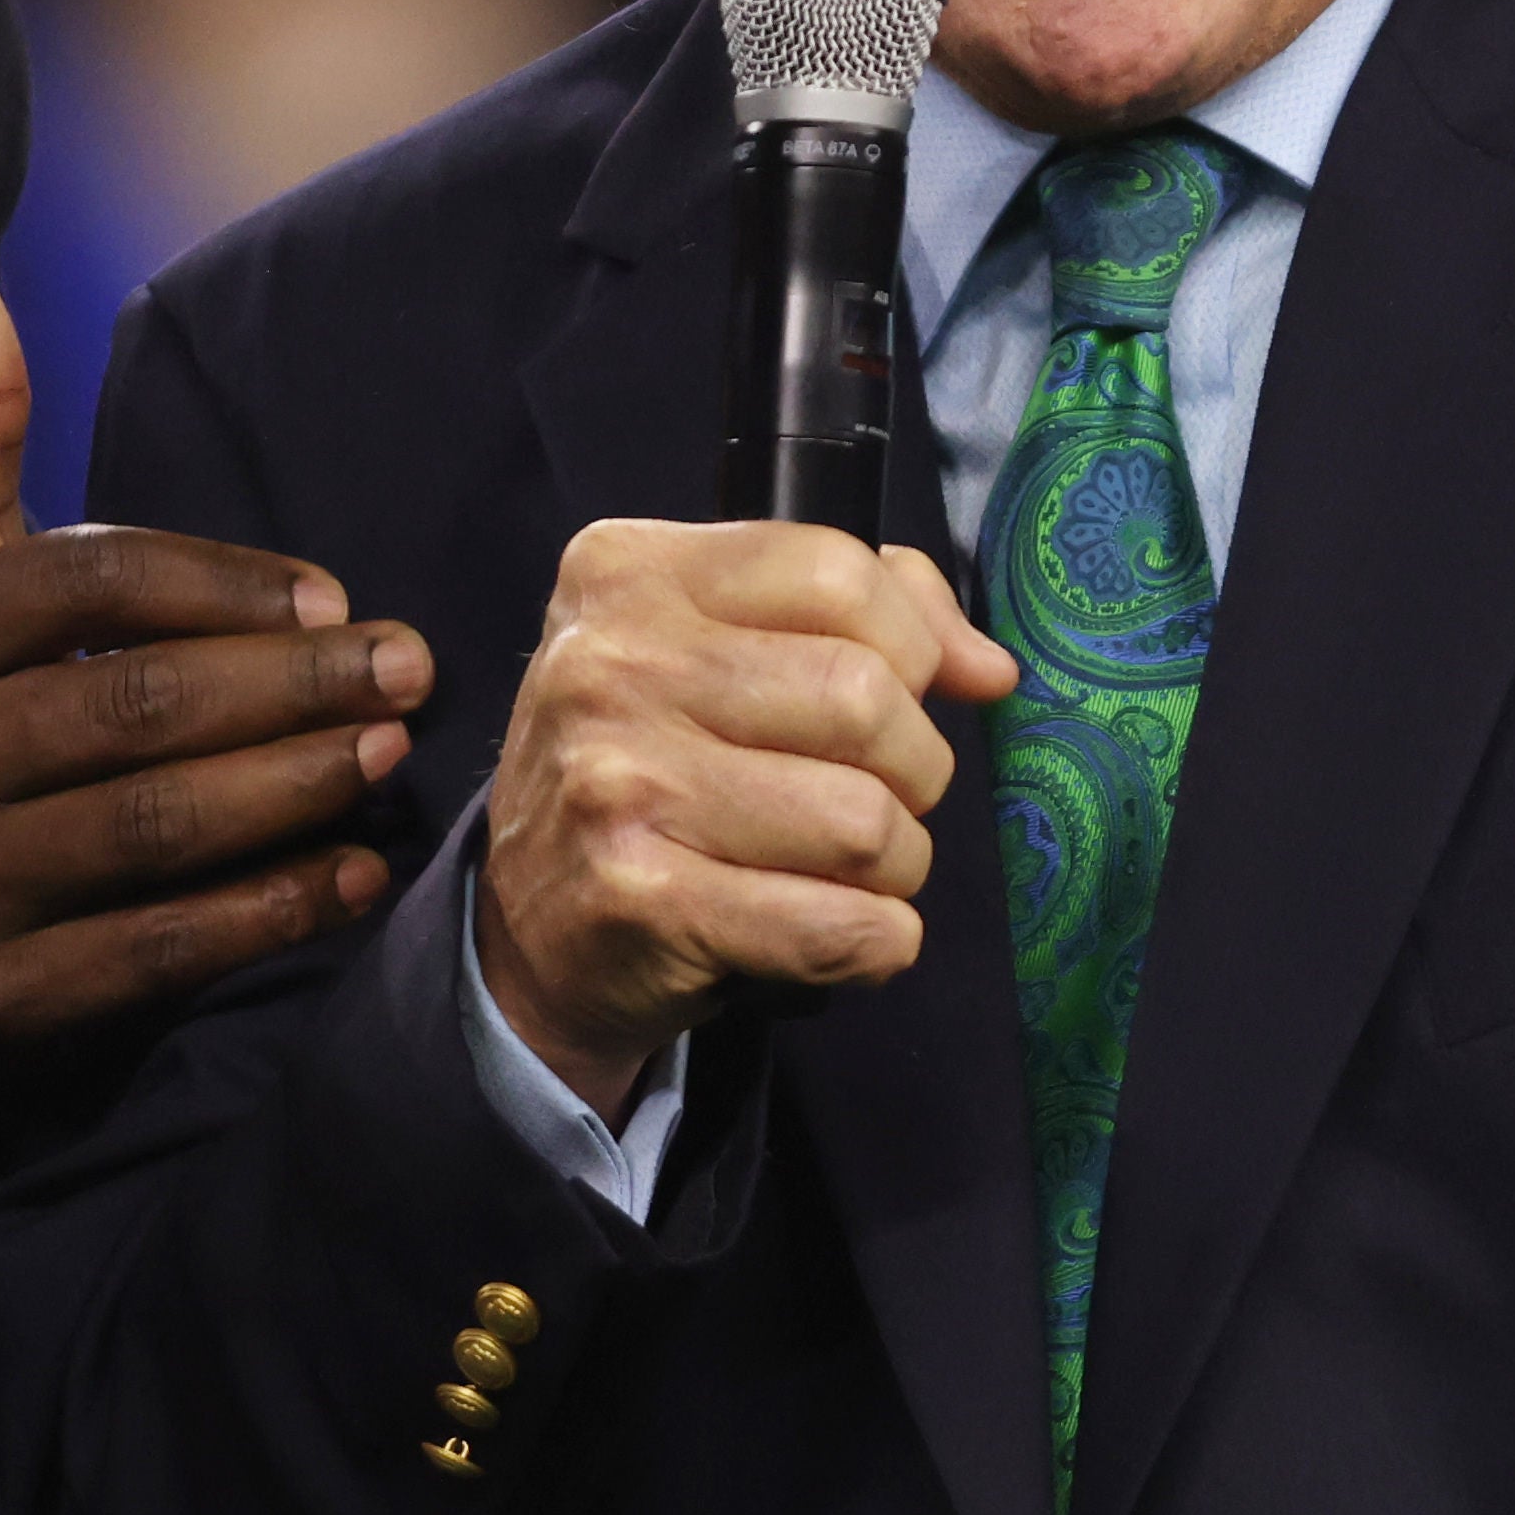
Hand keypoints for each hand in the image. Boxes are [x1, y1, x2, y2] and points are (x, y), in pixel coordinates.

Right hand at [0, 242, 431, 1053]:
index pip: (91, 587)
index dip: (227, 585)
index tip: (338, 594)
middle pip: (139, 709)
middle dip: (297, 684)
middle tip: (411, 667)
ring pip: (160, 826)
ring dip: (301, 786)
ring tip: (393, 752)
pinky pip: (162, 946)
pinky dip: (274, 907)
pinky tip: (356, 873)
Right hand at [478, 518, 1013, 1101]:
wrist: (525, 933)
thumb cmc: (651, 771)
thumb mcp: (717, 647)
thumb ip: (861, 614)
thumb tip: (989, 667)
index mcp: (631, 573)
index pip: (840, 572)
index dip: (910, 642)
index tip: (899, 693)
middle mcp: (610, 665)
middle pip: (866, 697)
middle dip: (914, 767)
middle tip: (878, 796)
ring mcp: (616, 784)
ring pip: (865, 820)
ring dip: (895, 863)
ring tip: (852, 869)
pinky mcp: (641, 900)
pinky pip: (837, 924)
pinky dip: (876, 942)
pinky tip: (841, 932)